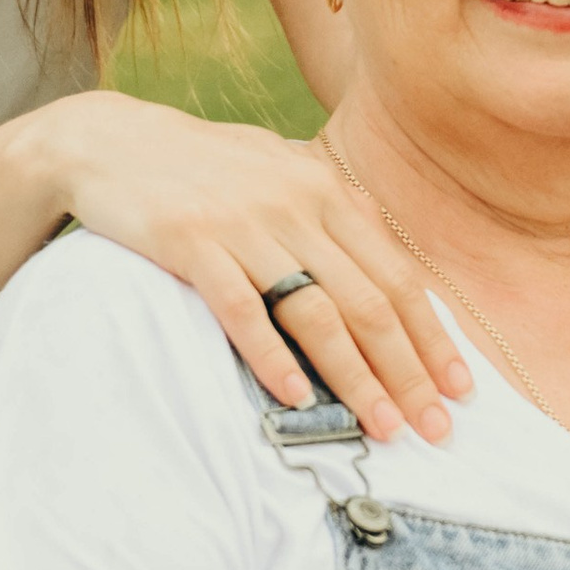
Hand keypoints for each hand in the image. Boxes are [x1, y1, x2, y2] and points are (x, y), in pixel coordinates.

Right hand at [44, 96, 472, 443]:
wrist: (110, 140)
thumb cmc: (203, 167)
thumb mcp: (280, 172)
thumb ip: (332, 215)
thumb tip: (389, 269)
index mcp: (326, 188)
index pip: (397, 275)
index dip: (433, 337)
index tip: (459, 389)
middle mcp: (296, 202)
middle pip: (369, 302)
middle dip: (408, 372)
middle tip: (433, 429)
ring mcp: (243, 222)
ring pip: (317, 313)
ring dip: (356, 378)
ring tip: (381, 427)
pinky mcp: (190, 241)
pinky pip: (243, 309)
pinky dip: (274, 359)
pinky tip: (298, 399)